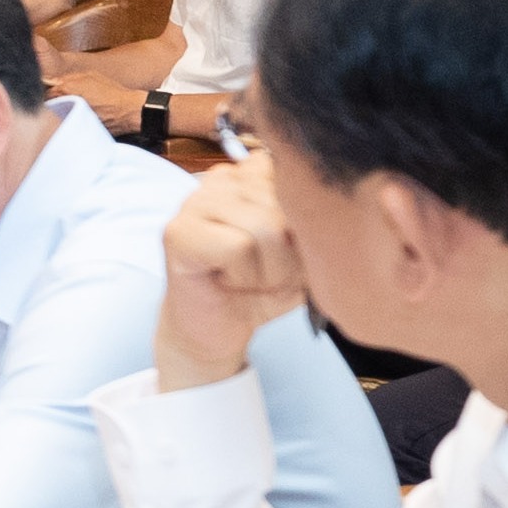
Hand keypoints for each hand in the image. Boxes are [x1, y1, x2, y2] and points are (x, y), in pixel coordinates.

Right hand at [153, 157, 308, 389]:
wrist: (218, 331)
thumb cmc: (262, 289)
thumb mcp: (304, 253)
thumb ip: (315, 223)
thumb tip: (329, 212)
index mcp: (252, 175)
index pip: (296, 175)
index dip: (306, 224)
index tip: (292, 251)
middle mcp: (222, 178)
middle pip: (285, 205)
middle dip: (290, 255)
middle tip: (270, 275)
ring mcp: (195, 201)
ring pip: (265, 226)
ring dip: (269, 270)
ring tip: (251, 280)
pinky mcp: (178, 232)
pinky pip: (238, 246)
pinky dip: (244, 276)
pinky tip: (229, 282)